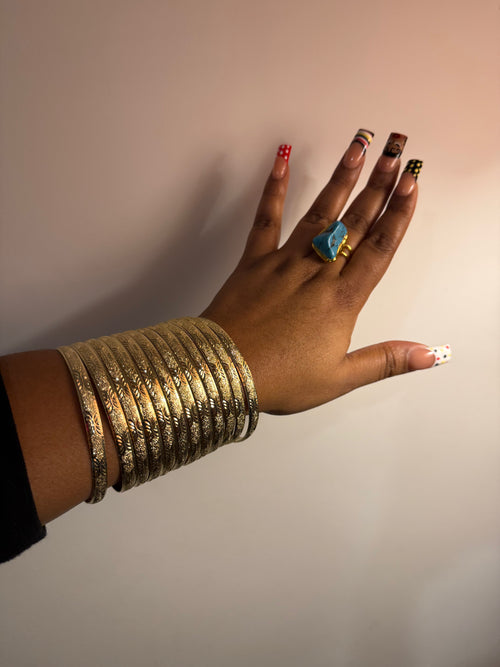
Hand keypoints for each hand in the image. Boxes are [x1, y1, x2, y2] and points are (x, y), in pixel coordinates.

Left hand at [202, 132, 440, 414]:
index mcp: (341, 301)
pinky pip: (266, 218)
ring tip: (359, 145)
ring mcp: (284, 262)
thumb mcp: (339, 377)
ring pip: (320, 213)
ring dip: (342, 178)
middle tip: (397, 152)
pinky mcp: (253, 261)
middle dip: (379, 185)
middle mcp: (316, 273)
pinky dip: (275, 187)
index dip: (398, 214)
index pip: (379, 248)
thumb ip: (385, 361)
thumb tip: (428, 354)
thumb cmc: (278, 378)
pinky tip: (283, 159)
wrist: (222, 372)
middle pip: (355, 222)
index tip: (412, 184)